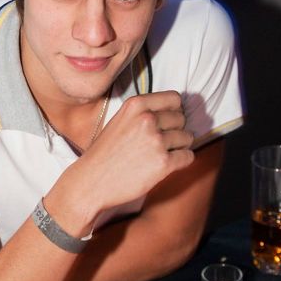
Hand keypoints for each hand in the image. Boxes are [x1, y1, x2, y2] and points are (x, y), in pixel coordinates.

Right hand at [50, 91, 193, 228]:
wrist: (92, 182)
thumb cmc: (105, 153)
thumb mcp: (120, 120)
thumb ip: (144, 113)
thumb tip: (175, 112)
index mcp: (136, 105)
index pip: (174, 98)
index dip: (174, 110)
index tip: (168, 121)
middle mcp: (147, 119)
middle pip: (182, 118)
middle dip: (176, 130)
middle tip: (162, 142)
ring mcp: (156, 141)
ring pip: (187, 137)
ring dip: (179, 146)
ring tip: (161, 154)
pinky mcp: (163, 163)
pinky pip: (188, 156)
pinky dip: (182, 161)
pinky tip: (166, 165)